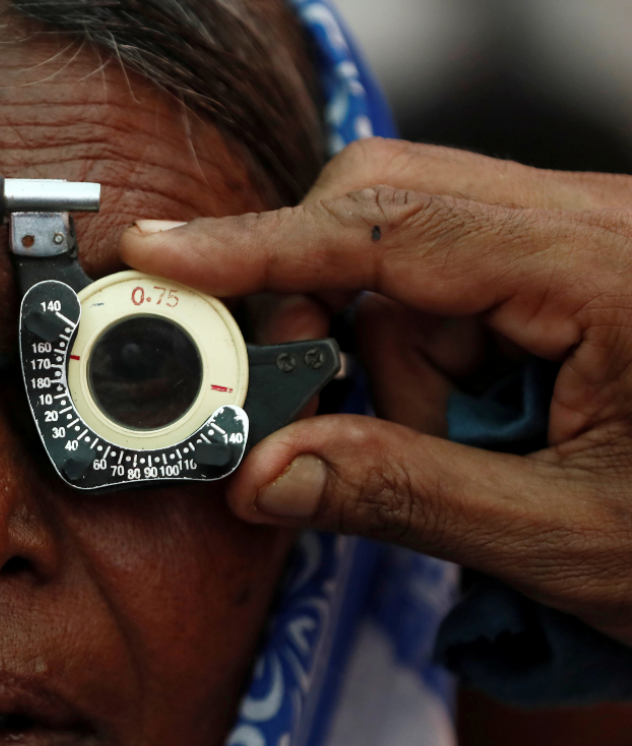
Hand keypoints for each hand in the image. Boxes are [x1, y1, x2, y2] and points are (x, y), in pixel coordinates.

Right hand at [121, 139, 631, 646]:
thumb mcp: (563, 538)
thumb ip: (398, 496)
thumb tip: (259, 475)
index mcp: (611, 270)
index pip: (392, 226)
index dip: (257, 243)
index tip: (158, 257)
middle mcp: (595, 224)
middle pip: (386, 207)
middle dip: (324, 310)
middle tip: (304, 407)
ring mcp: (585, 238)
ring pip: (407, 251)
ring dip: (390, 354)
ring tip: (454, 449)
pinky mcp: (572, 266)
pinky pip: (449, 282)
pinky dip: (426, 355)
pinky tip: (472, 424)